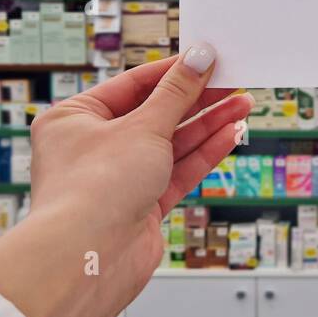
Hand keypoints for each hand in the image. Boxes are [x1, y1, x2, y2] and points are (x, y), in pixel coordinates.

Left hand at [0, 44, 252, 316]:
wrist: (88, 259)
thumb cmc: (94, 188)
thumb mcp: (143, 127)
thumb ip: (177, 92)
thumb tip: (199, 57)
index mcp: (74, 118)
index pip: (132, 85)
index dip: (173, 72)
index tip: (207, 59)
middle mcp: (92, 147)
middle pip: (155, 114)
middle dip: (197, 100)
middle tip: (233, 81)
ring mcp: (117, 178)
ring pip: (170, 144)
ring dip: (207, 125)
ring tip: (243, 105)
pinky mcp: (141, 207)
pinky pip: (176, 172)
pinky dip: (203, 154)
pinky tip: (230, 135)